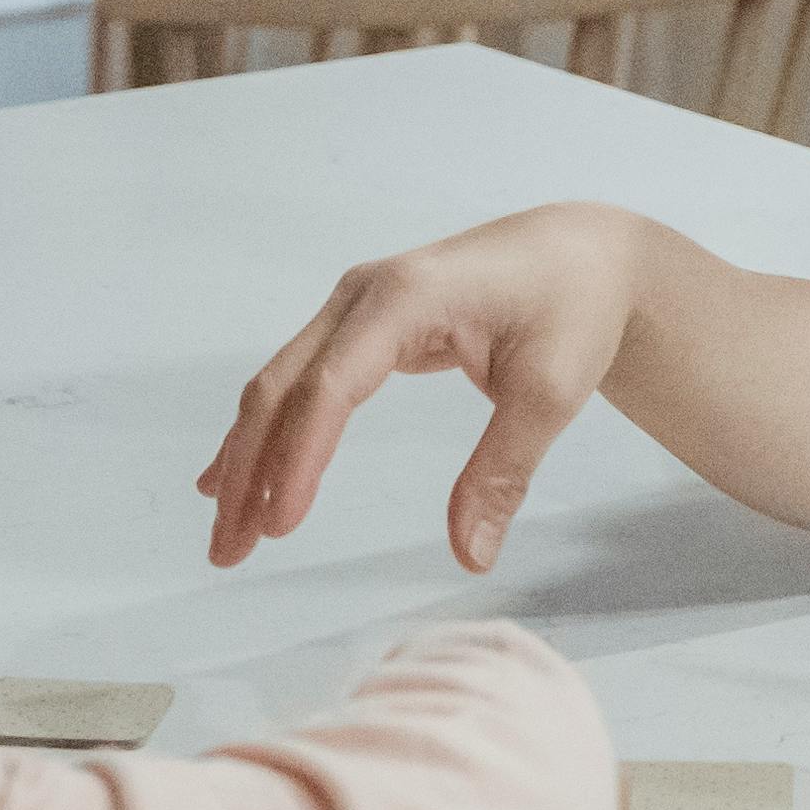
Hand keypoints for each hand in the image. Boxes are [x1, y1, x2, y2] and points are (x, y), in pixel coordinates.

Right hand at [198, 204, 648, 574]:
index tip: (281, 526)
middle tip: (230, 551)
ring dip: (247, 459)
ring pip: (279, 387)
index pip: (331, 389)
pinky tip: (234, 477)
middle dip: (248, 471)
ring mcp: (355, 306)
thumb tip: (470, 555)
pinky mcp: (360, 324)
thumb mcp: (551, 393)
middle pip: (282, 389)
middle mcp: (363, 294)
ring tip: (229, 536)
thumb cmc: (571, 308)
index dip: (299, 460)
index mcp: (406, 299)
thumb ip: (503, 471)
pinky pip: (299, 382)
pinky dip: (267, 432)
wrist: (581, 254)